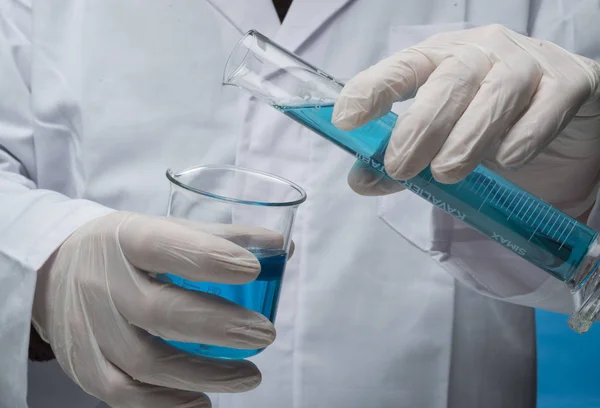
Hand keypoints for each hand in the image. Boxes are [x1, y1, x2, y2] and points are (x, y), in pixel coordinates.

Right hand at [31, 212, 278, 407]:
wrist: (51, 269)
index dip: (210, 257)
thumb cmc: (124, 249)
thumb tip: (282, 244)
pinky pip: (123, 394)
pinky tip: (202, 402)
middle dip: (220, 326)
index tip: (255, 269)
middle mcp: (103, 284)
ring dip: (205, 375)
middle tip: (264, 334)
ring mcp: (90, 328)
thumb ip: (220, 236)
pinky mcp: (83, 364)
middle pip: (160, 312)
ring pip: (146, 362)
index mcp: (126, 239)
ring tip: (251, 377)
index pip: (165, 246)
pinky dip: (166, 404)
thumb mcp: (161, 228)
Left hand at [333, 24, 599, 215]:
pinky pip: (549, 103)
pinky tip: (510, 158)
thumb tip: (361, 180)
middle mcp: (483, 52)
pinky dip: (527, 133)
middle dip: (421, 125)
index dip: (373, 89)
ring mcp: (529, 63)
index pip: (403, 67)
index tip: (347, 120)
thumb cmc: (490, 127)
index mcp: (442, 60)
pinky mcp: (570, 82)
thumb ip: (404, 159)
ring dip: (468, 135)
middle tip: (401, 166)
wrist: (561, 124)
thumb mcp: (441, 143)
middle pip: (450, 78)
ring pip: (497, 90)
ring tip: (447, 172)